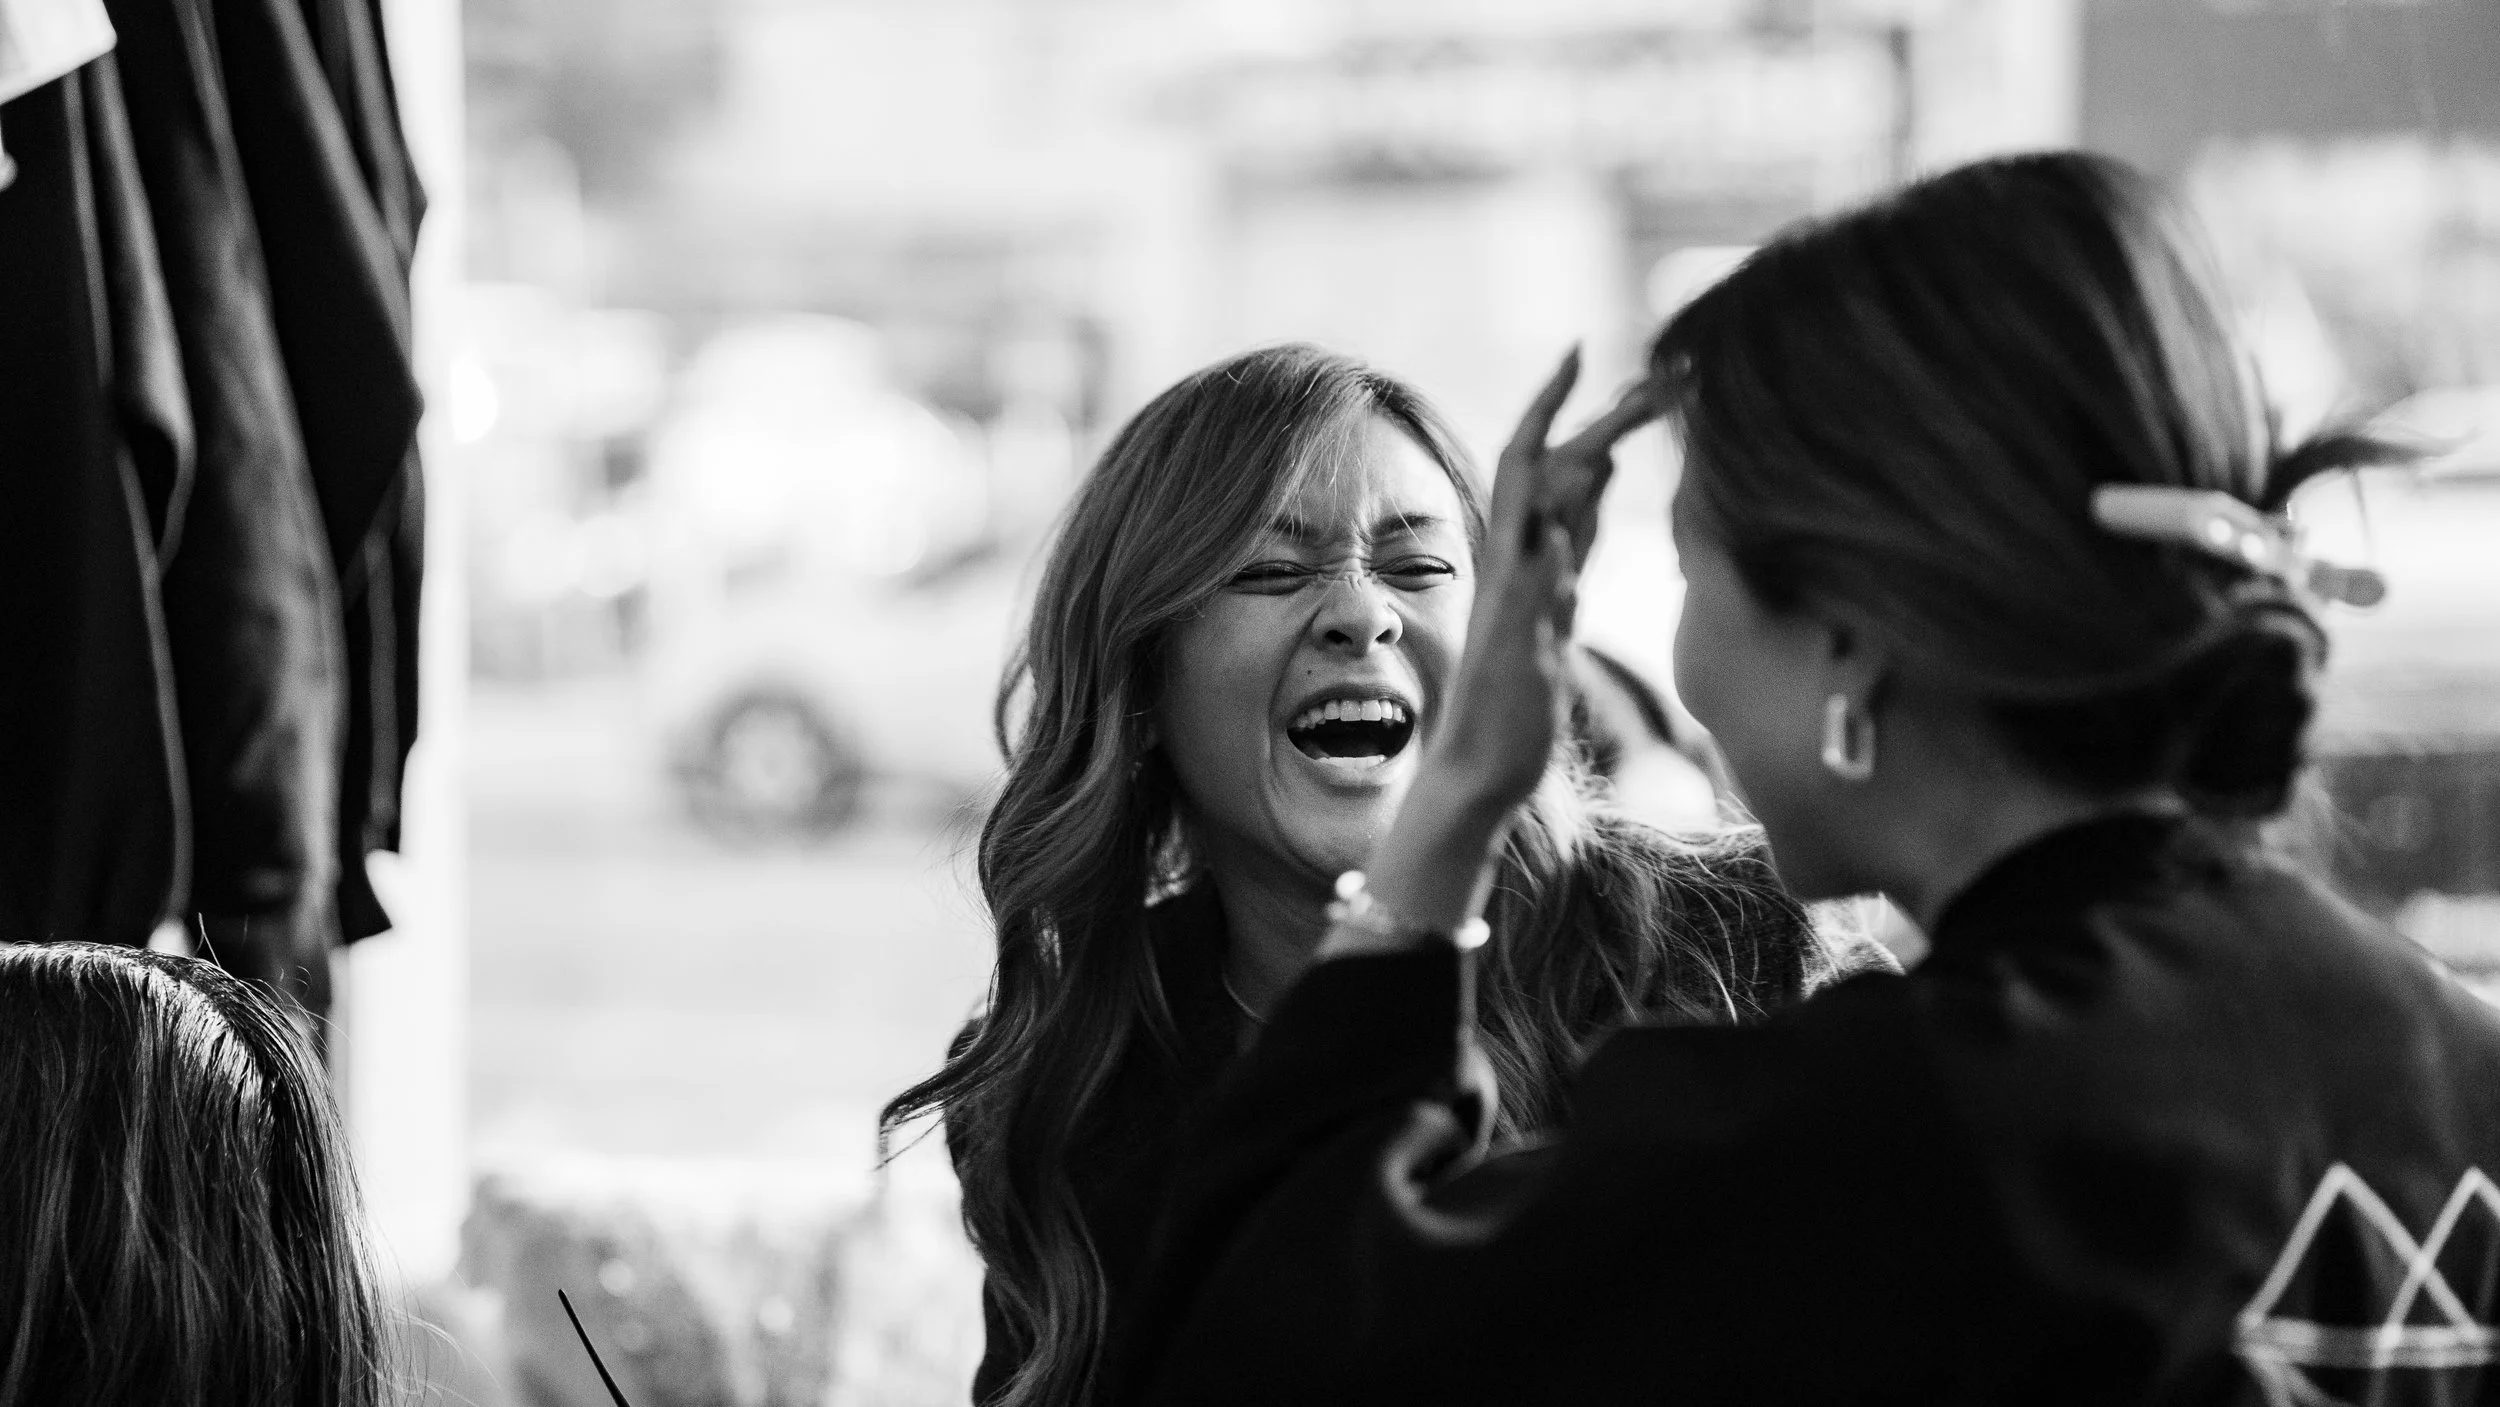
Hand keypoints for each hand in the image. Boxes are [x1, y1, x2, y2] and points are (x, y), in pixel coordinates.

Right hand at [1339, 350, 1661, 949]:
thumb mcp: (1555, 604)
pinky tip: (1570, 525)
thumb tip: (1600, 471)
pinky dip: (1549, 559)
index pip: (1536, 464)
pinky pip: (1530, 598)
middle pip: (1543, 476)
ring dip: (1577, 472)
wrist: (1476, 772)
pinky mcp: (1518, 656)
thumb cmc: (1517, 698)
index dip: (1557, 404)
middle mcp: (1511, 574)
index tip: (1582, 346)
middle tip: (1652, 375)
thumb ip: (1572, 541)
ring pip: (1537, 526)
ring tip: (1621, 423)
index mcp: (1522, 560)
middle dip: (1596, 421)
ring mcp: (1512, 613)